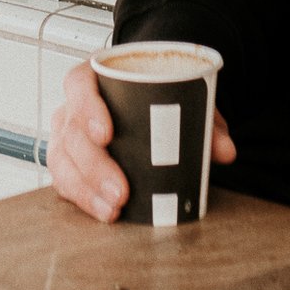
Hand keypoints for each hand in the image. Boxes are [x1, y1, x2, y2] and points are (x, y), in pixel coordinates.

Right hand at [46, 58, 234, 221]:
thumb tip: (226, 151)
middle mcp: (75, 105)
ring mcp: (68, 134)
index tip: (106, 134)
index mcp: (97, 77)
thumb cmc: (158, 97)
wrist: (148, 104)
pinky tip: (103, 212)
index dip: (87, 107)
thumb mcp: (185, 98)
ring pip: (63, 160)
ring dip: (86, 189)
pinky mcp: (69, 162)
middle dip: (94, 166)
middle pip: (72, 131)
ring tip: (113, 209)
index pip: (80, 84)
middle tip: (120, 191)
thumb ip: (206, 121)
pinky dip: (82, 198)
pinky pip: (64, 180)